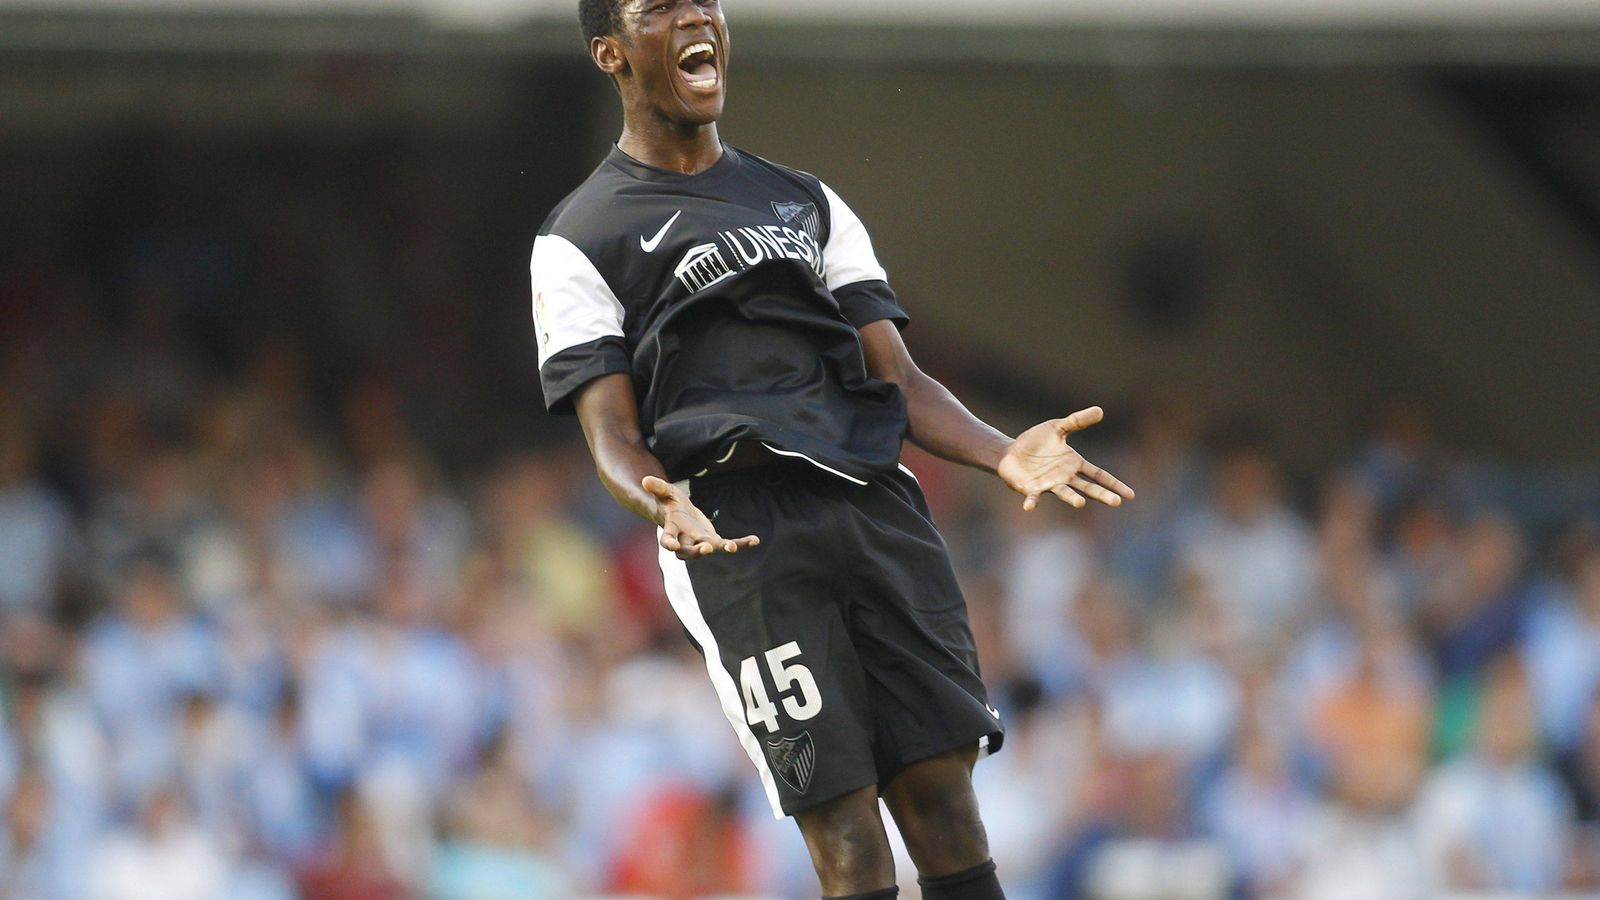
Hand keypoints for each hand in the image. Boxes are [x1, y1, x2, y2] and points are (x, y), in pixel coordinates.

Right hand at [643, 476, 761, 559]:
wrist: (679, 515)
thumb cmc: (669, 503)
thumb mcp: (665, 492)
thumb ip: (658, 488)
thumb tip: (646, 480)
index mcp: (672, 530)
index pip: (668, 539)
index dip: (669, 543)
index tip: (671, 546)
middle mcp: (686, 541)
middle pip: (690, 551)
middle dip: (698, 551)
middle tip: (707, 548)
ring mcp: (700, 543)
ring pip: (710, 549)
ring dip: (722, 548)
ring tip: (733, 547)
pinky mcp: (714, 541)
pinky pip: (728, 544)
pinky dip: (741, 544)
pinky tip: (755, 540)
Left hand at [997, 406, 1135, 510]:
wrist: (1011, 453)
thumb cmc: (1036, 442)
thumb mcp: (1058, 427)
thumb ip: (1078, 421)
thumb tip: (1100, 410)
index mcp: (1074, 464)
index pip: (1099, 475)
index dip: (1114, 484)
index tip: (1130, 495)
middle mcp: (1065, 478)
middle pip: (1088, 488)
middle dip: (1101, 495)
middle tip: (1116, 502)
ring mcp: (1049, 485)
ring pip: (1065, 493)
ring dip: (1072, 499)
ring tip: (1080, 504)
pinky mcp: (1031, 489)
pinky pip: (1033, 497)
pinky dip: (1032, 502)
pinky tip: (1029, 507)